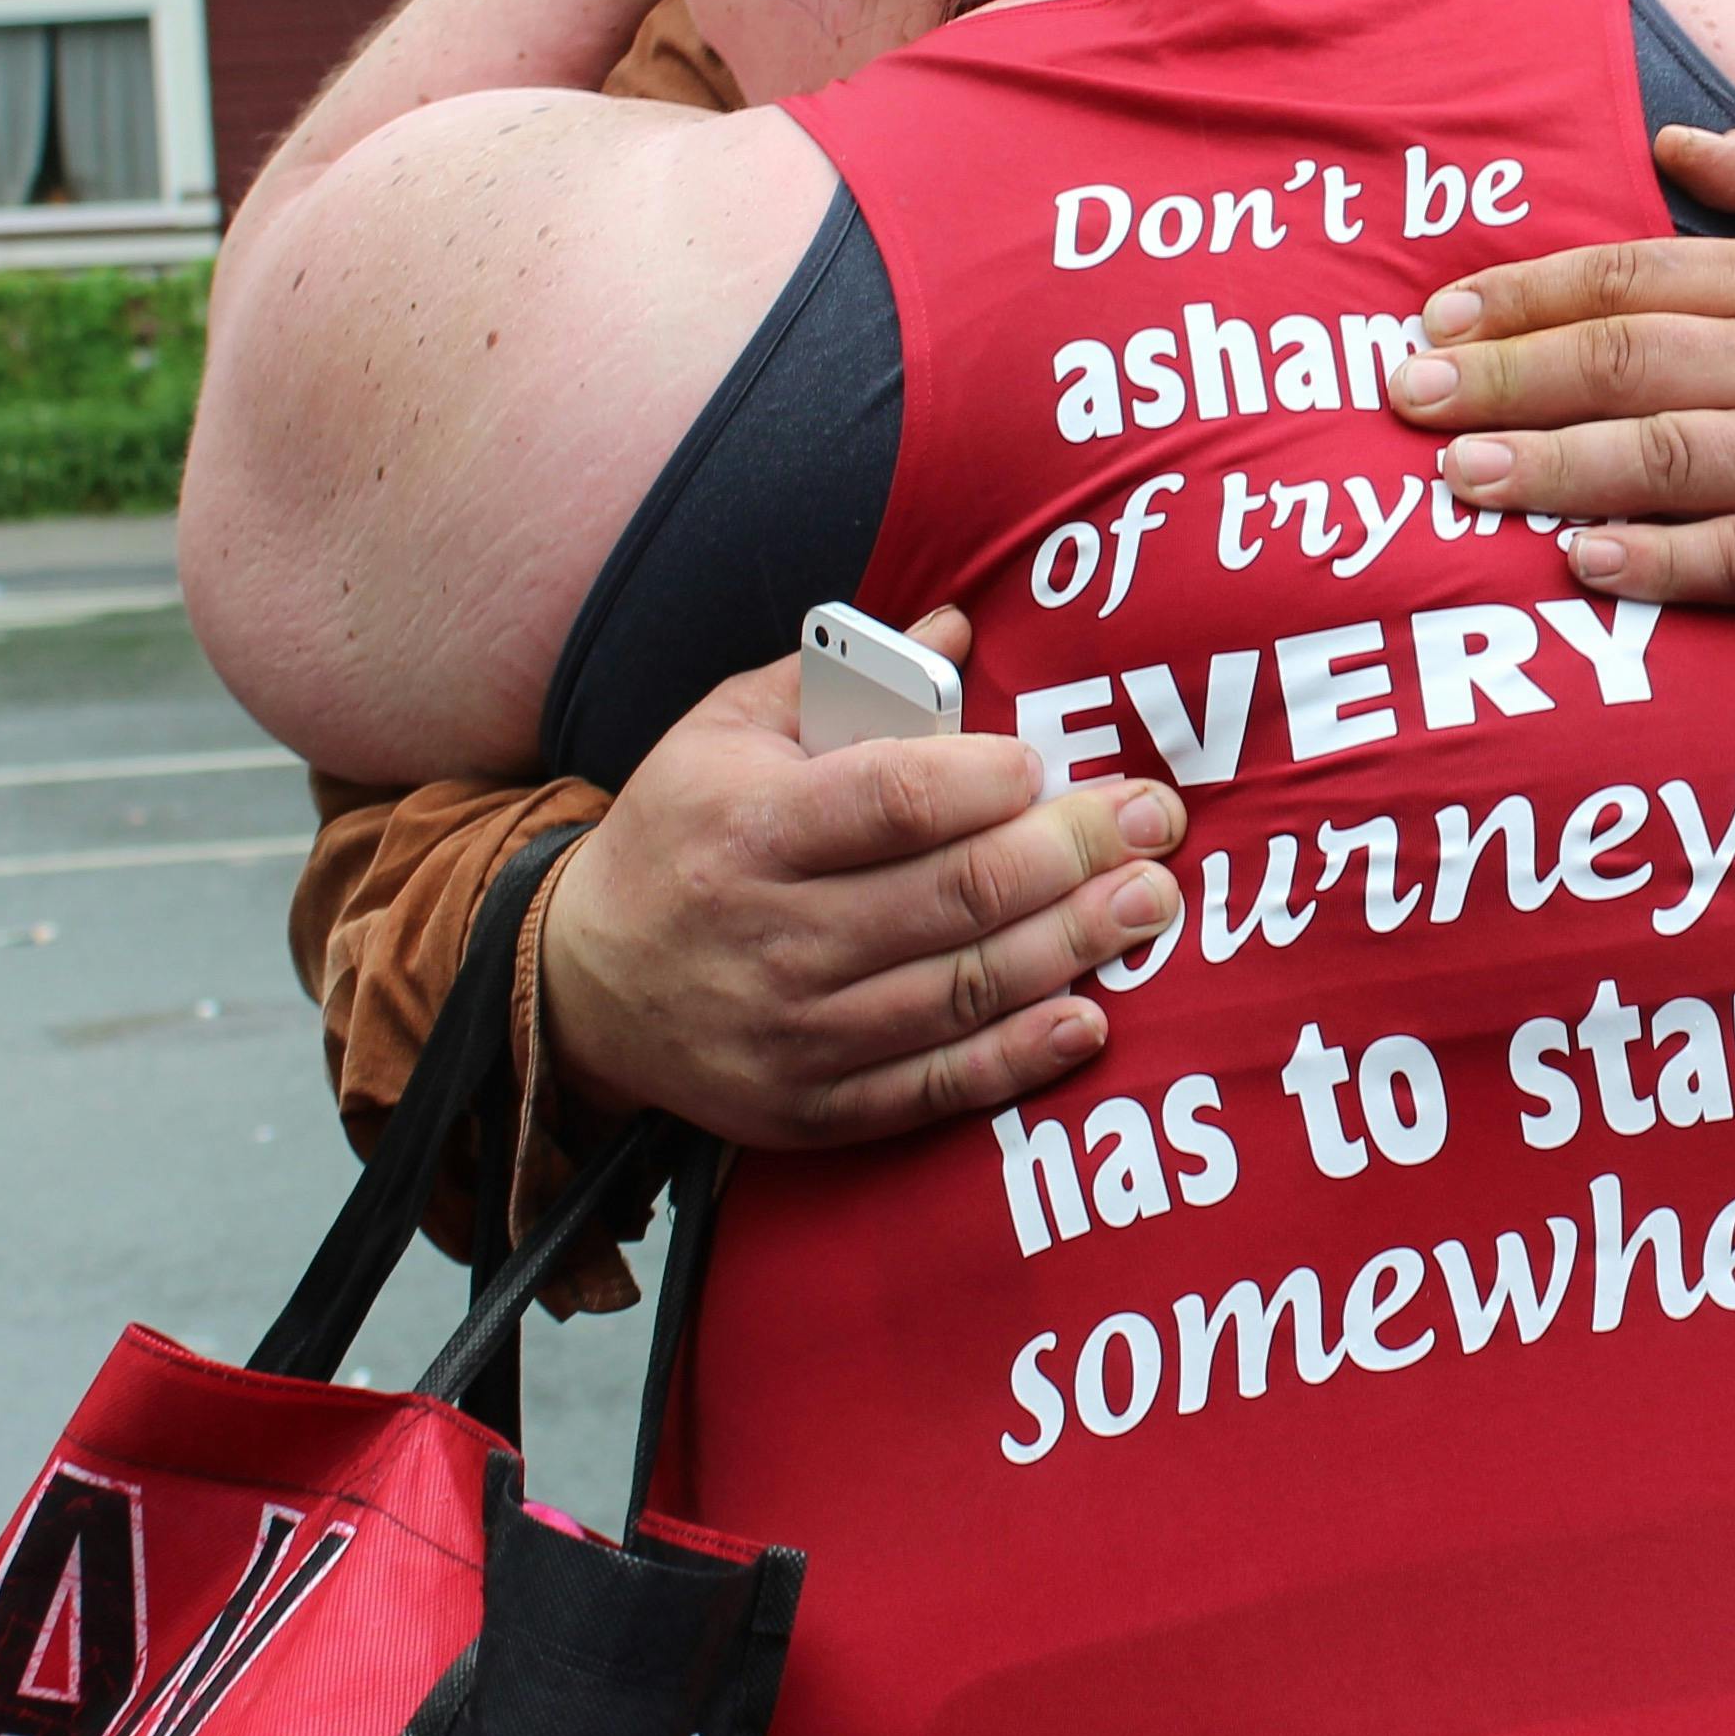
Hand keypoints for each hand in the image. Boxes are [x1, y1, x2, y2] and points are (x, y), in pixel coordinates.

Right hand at [538, 606, 1183, 1149]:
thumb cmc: (680, 833)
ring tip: (1147, 903)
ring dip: (1072, 947)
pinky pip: (934, 1089)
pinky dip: (1018, 1058)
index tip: (1048, 765)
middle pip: (951, 896)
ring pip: (960, 991)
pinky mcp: (809, 1108)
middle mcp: (771, 935)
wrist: (581, 983)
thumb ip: (843, 677)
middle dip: (1070, 855)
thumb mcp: (726, 732)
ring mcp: (792, 1033)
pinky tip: (1087, 1018)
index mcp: (750, 828)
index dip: (987, 783)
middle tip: (1153, 824)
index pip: (892, 801)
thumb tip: (957, 627)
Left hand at [1394, 120, 1734, 632]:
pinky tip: (1583, 566)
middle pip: (1631, 361)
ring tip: (1459, 478)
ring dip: (1556, 468)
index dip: (1527, 294)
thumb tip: (1670, 135)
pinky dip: (1662, 563)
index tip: (1435, 318)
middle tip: (1404, 397)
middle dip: (1509, 377)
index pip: (1635, 274)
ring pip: (1671, 459)